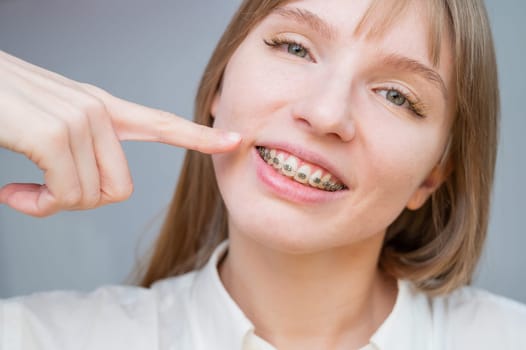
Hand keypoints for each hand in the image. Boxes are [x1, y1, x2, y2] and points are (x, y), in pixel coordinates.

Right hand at [0, 50, 240, 216]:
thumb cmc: (2, 108)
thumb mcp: (46, 130)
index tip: (234, 140)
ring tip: (23, 187)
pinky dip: (37, 205)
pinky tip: (12, 190)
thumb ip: (77, 158)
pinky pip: (66, 197)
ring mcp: (78, 119)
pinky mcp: (55, 132)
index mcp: (100, 108)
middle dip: (80, 202)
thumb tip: (85, 195)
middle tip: (43, 191)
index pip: (160, 123)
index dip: (197, 136)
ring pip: (90, 197)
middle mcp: (96, 111)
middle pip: (119, 189)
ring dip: (52, 204)